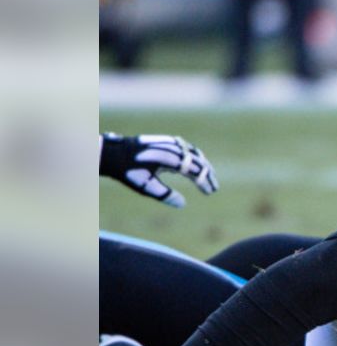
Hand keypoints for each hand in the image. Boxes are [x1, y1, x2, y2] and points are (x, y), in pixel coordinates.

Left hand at [100, 133, 218, 206]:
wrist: (114, 153)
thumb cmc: (129, 171)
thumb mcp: (145, 186)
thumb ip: (165, 195)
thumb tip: (183, 204)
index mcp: (171, 159)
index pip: (196, 171)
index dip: (204, 182)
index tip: (210, 192)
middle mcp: (174, 148)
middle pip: (199, 161)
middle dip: (208, 175)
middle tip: (214, 188)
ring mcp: (171, 142)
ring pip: (194, 153)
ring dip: (203, 166)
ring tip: (208, 177)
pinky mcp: (167, 140)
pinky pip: (187, 149)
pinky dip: (195, 158)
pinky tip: (195, 165)